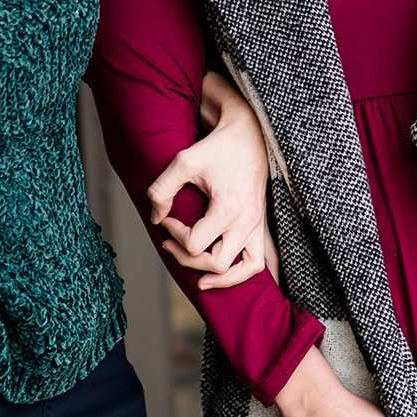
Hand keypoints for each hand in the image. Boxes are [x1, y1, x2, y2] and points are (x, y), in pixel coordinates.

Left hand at [148, 71, 271, 288]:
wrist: (248, 135)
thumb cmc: (217, 148)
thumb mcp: (183, 162)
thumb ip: (162, 190)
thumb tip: (156, 218)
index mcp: (228, 209)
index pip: (195, 243)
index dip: (174, 234)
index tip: (167, 219)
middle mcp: (246, 221)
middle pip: (216, 263)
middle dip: (189, 259)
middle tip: (171, 245)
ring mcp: (257, 225)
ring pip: (245, 269)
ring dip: (222, 279)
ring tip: (201, 281)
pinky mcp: (260, 224)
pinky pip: (259, 260)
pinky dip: (243, 272)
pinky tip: (225, 274)